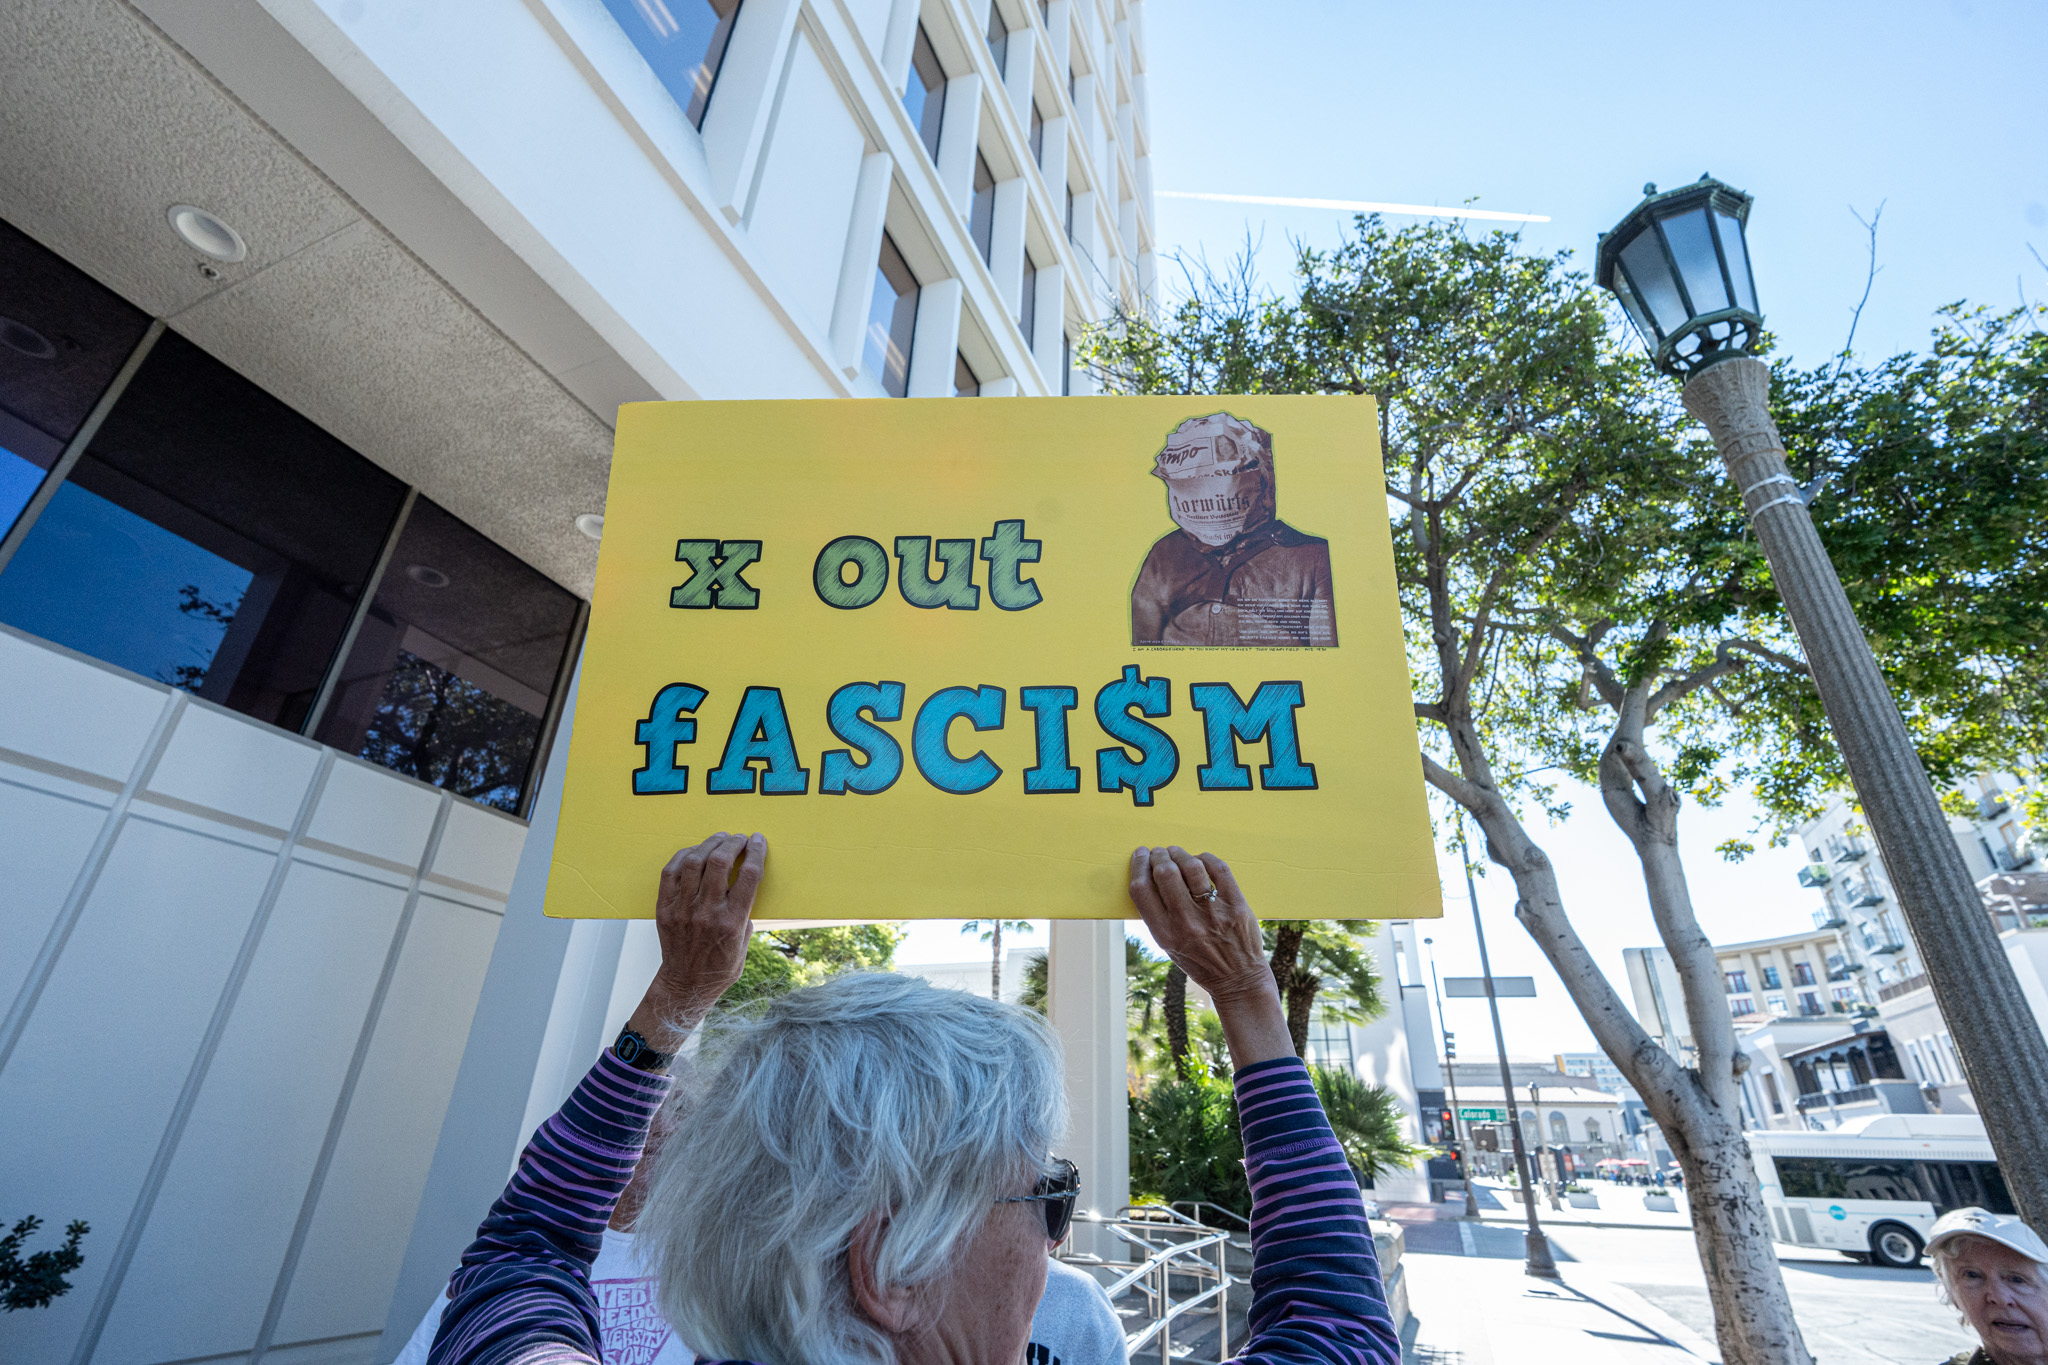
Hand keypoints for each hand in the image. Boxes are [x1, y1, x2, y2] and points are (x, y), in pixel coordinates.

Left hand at [627, 832, 763, 1048]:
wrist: (685, 985)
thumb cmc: (720, 968)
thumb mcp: (745, 943)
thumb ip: (745, 913)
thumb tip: (746, 882)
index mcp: (732, 922)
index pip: (749, 876)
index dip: (756, 852)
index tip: (758, 841)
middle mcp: (707, 913)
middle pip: (720, 863)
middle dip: (733, 843)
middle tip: (739, 838)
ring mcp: (682, 910)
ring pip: (694, 862)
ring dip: (709, 844)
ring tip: (719, 839)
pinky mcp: (664, 909)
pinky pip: (671, 872)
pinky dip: (684, 856)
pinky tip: (694, 852)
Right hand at [1127, 846, 1290, 1065]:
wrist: (1238, 980)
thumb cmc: (1200, 962)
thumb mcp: (1169, 945)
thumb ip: (1159, 915)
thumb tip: (1150, 875)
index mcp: (1165, 934)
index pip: (1142, 890)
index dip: (1138, 866)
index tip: (1141, 855)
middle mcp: (1187, 922)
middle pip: (1165, 873)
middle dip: (1160, 855)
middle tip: (1160, 852)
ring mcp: (1213, 913)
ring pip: (1192, 867)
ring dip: (1181, 854)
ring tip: (1178, 853)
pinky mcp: (1236, 905)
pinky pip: (1219, 869)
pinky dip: (1206, 858)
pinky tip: (1201, 860)